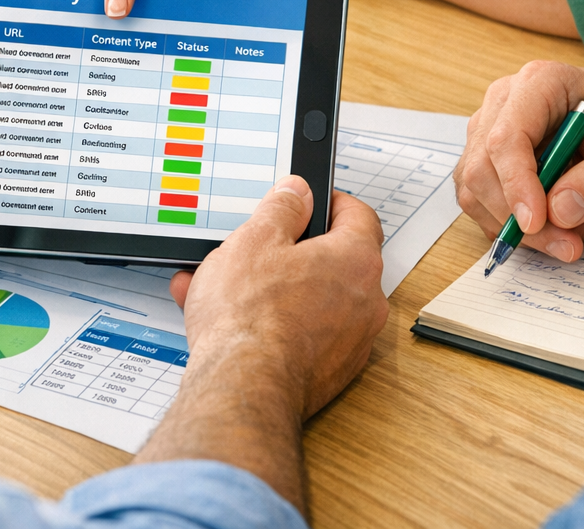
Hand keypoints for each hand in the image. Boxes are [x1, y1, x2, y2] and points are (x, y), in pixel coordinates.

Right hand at [134, 177, 386, 512]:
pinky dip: (270, 323)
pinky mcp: (328, 372)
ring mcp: (350, 341)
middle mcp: (366, 301)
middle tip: (256, 245)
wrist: (241, 392)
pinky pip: (301, 332)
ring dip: (270, 288)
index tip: (305, 202)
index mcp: (356, 259)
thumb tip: (297, 192)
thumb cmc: (251, 317)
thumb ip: (282, 208)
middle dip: (288, 250)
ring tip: (218, 285)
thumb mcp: (256, 238)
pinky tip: (224, 320)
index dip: (329, 202)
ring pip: (310, 298)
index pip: (358, 214)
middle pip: (332, 259)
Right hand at [454, 61, 583, 261]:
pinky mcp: (488, 157)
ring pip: (475, 189)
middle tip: (569, 245)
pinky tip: (557, 225)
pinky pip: (482, 200)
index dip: (515, 184)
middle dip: (517, 217)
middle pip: (482, 168)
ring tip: (573, 235)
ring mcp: (489, 129)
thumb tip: (559, 212)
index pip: (506, 137)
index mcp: (538, 83)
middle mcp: (503, 102)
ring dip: (515, 226)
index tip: (537, 223)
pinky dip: (513, 224)